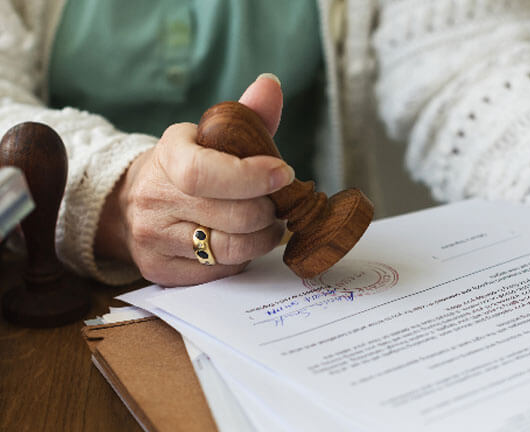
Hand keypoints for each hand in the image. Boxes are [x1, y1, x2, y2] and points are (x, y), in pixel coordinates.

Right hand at [95, 76, 293, 285]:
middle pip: (233, 217)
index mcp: (167, 155)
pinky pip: (219, 271)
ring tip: (267, 224)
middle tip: (278, 205)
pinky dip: (240, 259)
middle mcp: (153, 198)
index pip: (205, 172)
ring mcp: (153, 238)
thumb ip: (246, 113)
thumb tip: (271, 84)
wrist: (134, 202)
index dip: (251, 177)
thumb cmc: (188, 167)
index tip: (284, 174)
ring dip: (262, 239)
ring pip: (230, 250)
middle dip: (268, 212)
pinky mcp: (160, 270)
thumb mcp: (212, 136)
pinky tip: (239, 242)